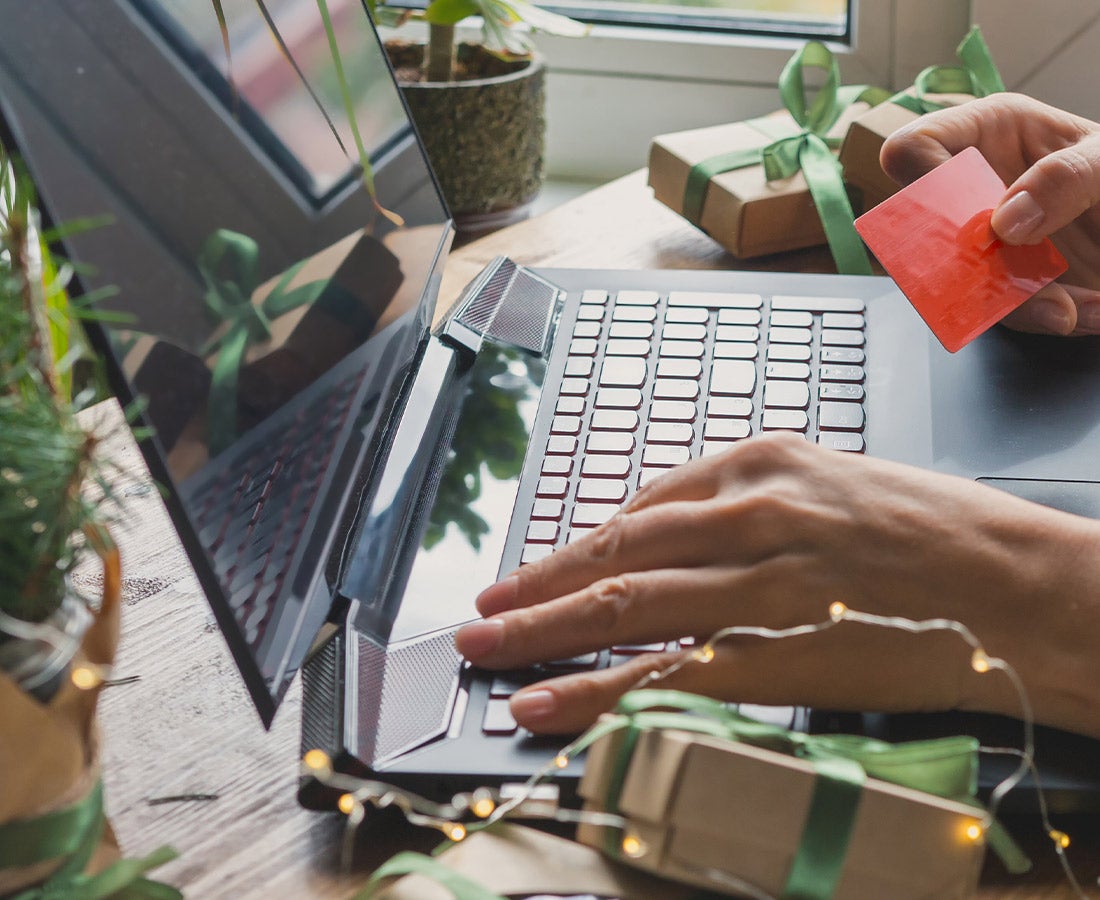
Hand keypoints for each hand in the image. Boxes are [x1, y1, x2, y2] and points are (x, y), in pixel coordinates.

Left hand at [456, 434, 1099, 735]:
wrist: (1024, 583)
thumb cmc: (937, 533)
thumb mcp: (833, 485)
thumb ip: (752, 507)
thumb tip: (680, 539)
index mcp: (764, 462)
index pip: (640, 506)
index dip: (577, 544)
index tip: (536, 567)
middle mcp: (751, 512)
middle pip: (616, 552)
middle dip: (536, 585)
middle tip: (481, 610)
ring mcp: (761, 581)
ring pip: (625, 606)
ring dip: (544, 631)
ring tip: (487, 650)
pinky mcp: (780, 650)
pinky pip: (670, 673)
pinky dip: (598, 691)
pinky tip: (550, 703)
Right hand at [881, 93, 1099, 335]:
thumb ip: (1067, 176)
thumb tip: (1005, 222)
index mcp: (988, 134)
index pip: (914, 148)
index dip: (923, 180)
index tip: (970, 217)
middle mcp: (973, 188)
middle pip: (922, 230)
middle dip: (969, 264)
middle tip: (1020, 271)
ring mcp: (984, 240)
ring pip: (959, 285)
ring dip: (1018, 304)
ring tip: (1074, 304)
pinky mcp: (1001, 282)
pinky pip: (994, 313)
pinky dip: (1042, 318)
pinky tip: (1084, 308)